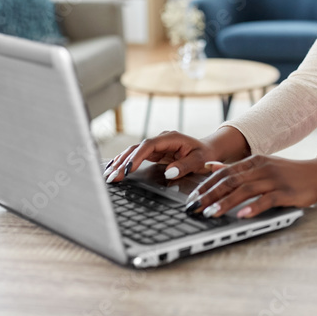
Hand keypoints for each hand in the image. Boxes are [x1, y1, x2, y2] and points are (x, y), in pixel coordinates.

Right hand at [102, 126, 250, 182]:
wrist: (208, 150)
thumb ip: (185, 166)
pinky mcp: (153, 152)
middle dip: (123, 162)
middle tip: (112, 177)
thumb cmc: (205, 155)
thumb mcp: (199, 161)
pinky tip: (113, 169)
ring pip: (133, 152)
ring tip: (108, 175)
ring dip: (120, 163)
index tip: (127, 169)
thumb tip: (169, 172)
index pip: (148, 145)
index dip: (136, 156)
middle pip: (137, 148)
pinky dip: (124, 162)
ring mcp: (156, 145)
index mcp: (171, 138)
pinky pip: (135, 156)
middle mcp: (160, 139)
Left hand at [186, 154, 316, 218]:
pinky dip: (253, 207)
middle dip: (210, 195)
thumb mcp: (261, 165)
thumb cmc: (288, 172)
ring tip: (211, 213)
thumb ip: (235, 167)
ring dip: (226, 202)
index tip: (192, 198)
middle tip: (194, 208)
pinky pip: (267, 200)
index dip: (206, 185)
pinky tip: (242, 215)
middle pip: (230, 181)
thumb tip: (210, 167)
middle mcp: (261, 168)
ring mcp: (274, 179)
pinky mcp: (286, 192)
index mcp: (253, 161)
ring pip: (245, 190)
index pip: (224, 173)